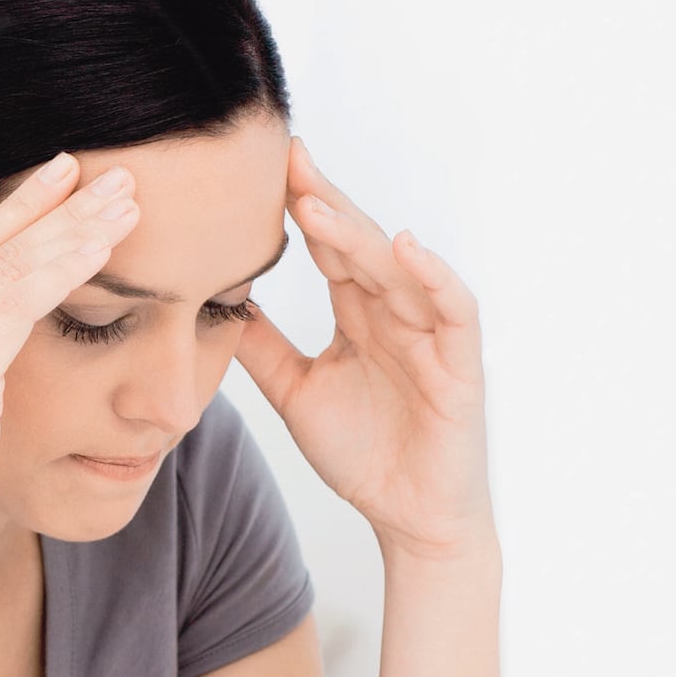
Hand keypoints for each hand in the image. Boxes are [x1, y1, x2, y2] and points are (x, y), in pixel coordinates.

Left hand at [229, 140, 493, 561]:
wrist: (409, 517)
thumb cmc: (364, 454)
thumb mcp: (294, 393)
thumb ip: (261, 348)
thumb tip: (214, 304)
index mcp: (359, 313)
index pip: (327, 247)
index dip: (299, 207)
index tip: (261, 166)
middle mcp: (396, 312)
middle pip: (359, 243)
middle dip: (324, 201)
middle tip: (286, 159)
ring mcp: (431, 333)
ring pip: (396, 268)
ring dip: (358, 235)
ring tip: (315, 204)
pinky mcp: (460, 362)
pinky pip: (454, 307)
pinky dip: (435, 275)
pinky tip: (406, 247)